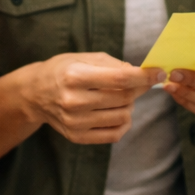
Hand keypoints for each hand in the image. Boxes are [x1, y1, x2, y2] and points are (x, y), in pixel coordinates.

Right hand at [18, 52, 159, 143]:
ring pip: (123, 116)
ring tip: (119, 97)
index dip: (144, 76)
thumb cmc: (62, 70)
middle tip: (138, 83)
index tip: (159, 72)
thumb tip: (142, 75)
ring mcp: (75, 122)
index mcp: (75, 76)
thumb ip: (114, 65)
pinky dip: (123, 122)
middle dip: (138, 89)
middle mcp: (74, 101)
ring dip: (129, 105)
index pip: (120, 79)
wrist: (35, 94)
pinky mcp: (77, 136)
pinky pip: (114, 134)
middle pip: (124, 98)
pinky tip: (117, 112)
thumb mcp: (83, 58)